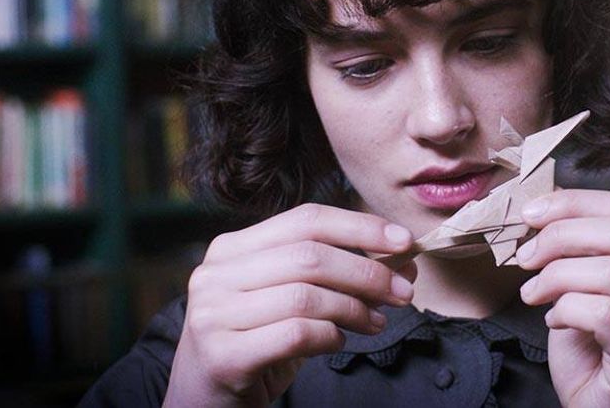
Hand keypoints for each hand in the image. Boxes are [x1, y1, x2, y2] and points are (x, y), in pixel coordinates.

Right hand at [163, 203, 415, 407]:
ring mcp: (213, 314)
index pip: (306, 220)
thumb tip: (404, 259)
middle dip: (368, 272)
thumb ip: (344, 276)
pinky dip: (329, 337)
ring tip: (376, 322)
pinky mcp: (223, 354)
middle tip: (403, 293)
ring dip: (354, 308)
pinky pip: (295, 334)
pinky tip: (338, 342)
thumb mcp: (298, 302)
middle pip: (310, 256)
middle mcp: (216, 274)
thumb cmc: (257, 345)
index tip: (404, 241)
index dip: (360, 227)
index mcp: (233, 248)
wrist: (205, 402)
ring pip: (306, 296)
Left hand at [515, 190, 609, 407]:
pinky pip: (604, 313)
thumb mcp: (582, 291)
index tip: (531, 212)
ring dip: (556, 276)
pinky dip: (567, 309)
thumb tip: (543, 207)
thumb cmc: (592, 355)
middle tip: (525, 257)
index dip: (572, 202)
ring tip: (533, 294)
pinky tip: (554, 321)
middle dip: (559, 235)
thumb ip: (575, 253)